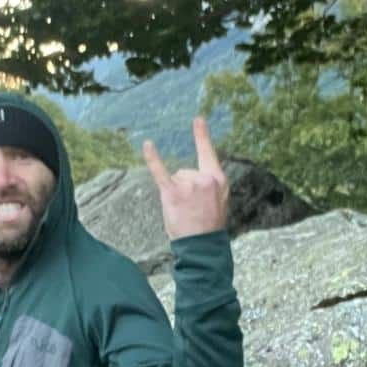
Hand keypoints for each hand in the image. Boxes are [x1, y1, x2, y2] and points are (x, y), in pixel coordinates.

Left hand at [142, 117, 228, 240]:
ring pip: (175, 178)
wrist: (204, 246)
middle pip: (185, 172)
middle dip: (184, 188)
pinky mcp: (173, 193)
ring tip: (184, 212)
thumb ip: (208, 186)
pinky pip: (160, 171)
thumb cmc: (209, 227)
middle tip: (192, 210)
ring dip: (176, 193)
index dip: (202, 136)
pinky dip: (153, 158)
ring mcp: (189, 185)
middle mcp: (205, 178)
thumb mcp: (218, 202)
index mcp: (218, 179)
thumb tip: (191, 181)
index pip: (208, 153)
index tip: (197, 119)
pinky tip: (148, 145)